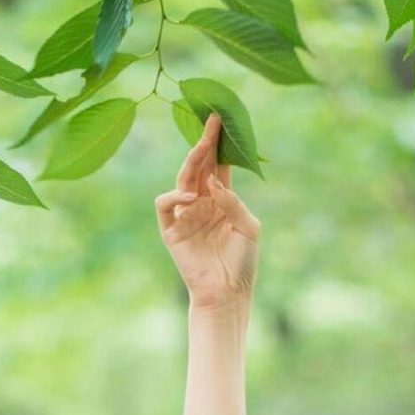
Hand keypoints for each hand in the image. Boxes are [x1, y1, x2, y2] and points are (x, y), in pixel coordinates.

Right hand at [154, 114, 260, 310]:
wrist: (227, 293)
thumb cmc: (242, 263)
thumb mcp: (249, 229)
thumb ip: (233, 203)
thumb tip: (214, 182)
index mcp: (222, 200)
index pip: (219, 166)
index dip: (219, 145)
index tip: (221, 121)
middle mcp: (202, 203)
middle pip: (200, 167)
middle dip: (205, 144)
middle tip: (211, 122)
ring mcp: (185, 215)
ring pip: (182, 180)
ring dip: (192, 163)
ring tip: (203, 148)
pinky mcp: (170, 230)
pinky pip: (165, 205)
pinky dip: (174, 197)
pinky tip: (191, 197)